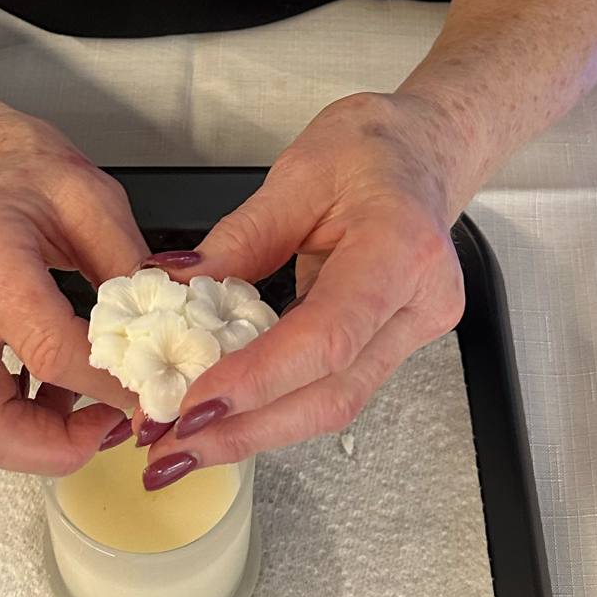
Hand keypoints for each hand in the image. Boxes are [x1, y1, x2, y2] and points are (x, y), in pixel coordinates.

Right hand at [0, 93, 142, 475]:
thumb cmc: (22, 170)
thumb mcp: (94, 200)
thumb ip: (131, 269)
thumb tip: (166, 335)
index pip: (45, 350)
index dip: (106, 386)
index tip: (149, 394)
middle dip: (50, 445)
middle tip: (105, 422)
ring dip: (32, 442)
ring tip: (84, 404)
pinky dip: (15, 426)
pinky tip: (54, 390)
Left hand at [141, 91, 464, 484]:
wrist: (425, 149)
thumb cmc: (371, 148)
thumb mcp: (297, 175)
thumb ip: (239, 239)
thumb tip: (172, 288)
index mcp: (400, 248)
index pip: (327, 335)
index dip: (258, 378)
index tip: (193, 405)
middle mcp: (420, 302)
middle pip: (334, 392)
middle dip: (247, 429)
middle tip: (171, 448)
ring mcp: (415, 330)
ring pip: (335, 403)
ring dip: (256, 430)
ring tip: (184, 443)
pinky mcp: (395, 344)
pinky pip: (334, 386)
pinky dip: (275, 405)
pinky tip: (225, 416)